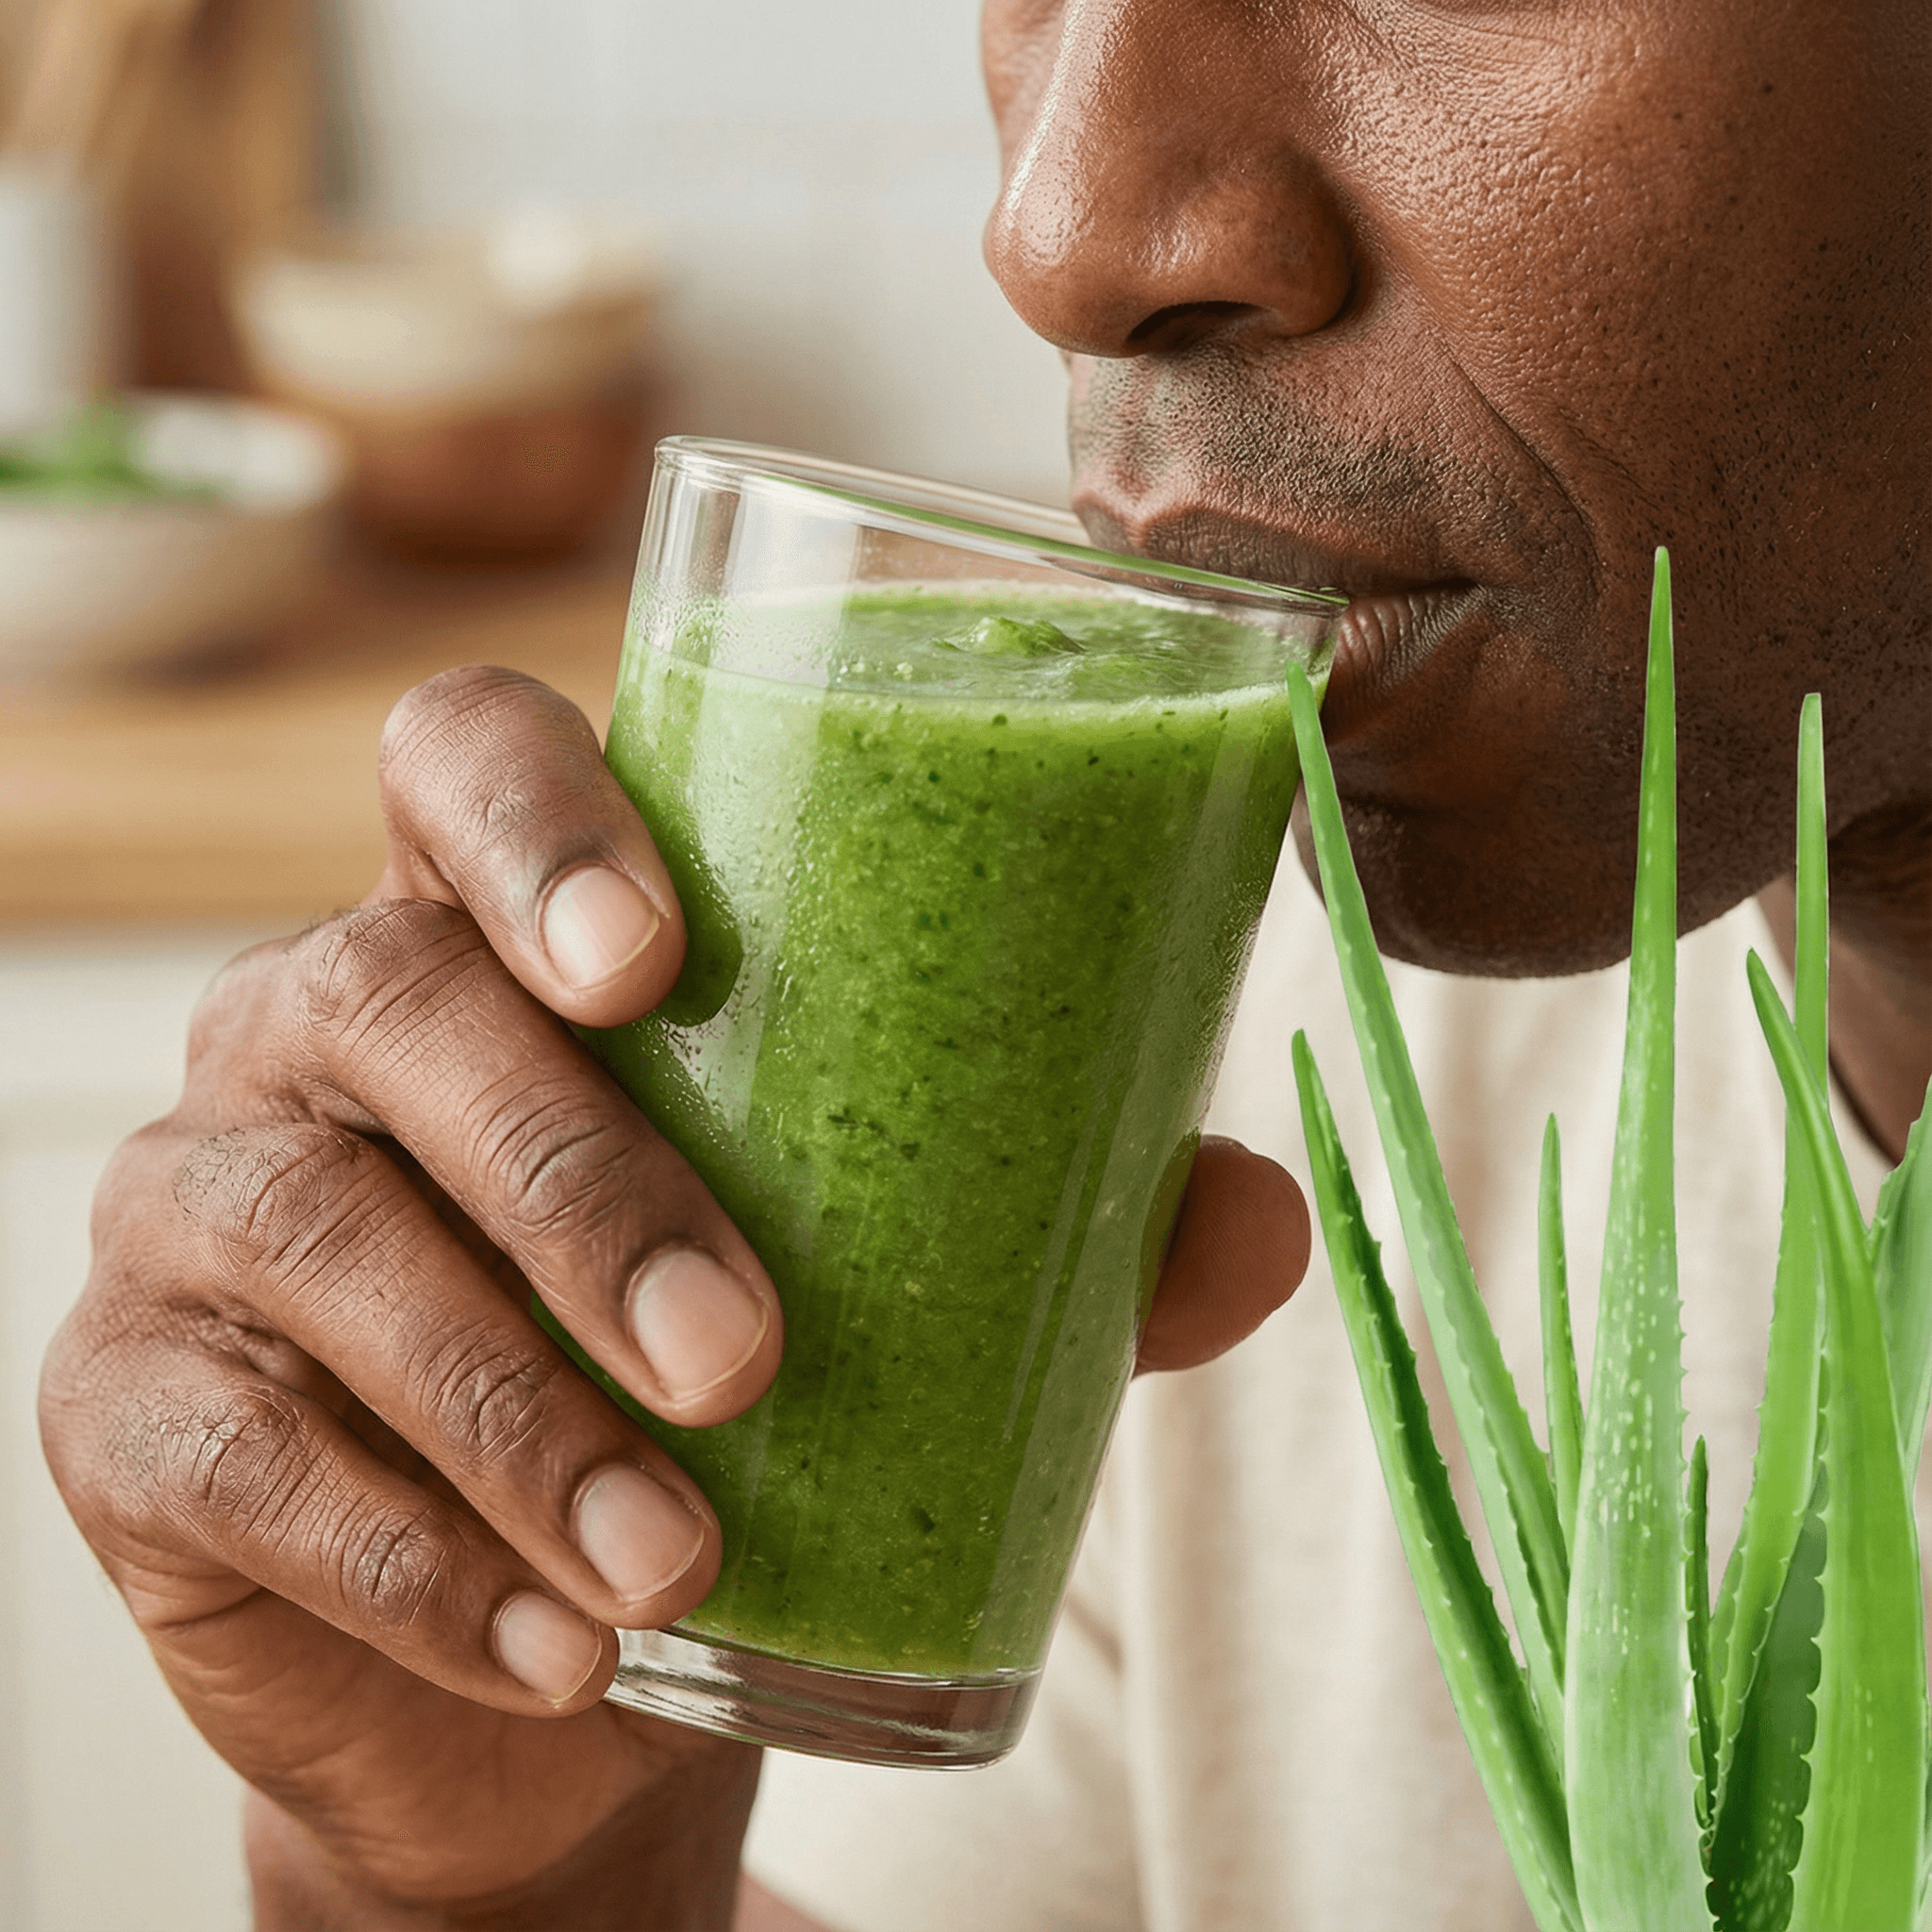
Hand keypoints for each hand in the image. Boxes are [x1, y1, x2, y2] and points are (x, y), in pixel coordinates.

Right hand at [39, 666, 1307, 1927]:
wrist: (552, 1654)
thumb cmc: (720, 1399)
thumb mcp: (887, 1283)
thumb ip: (1058, 1232)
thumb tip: (1258, 1218)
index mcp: (501, 938)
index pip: (458, 762)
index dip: (537, 817)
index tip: (663, 956)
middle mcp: (321, 1029)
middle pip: (395, 1001)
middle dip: (575, 1177)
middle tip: (745, 1351)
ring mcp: (200, 1206)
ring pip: (309, 1236)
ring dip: (510, 1406)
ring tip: (676, 1558)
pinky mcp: (130, 1407)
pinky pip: (224, 1452)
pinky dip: (400, 1555)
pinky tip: (550, 1645)